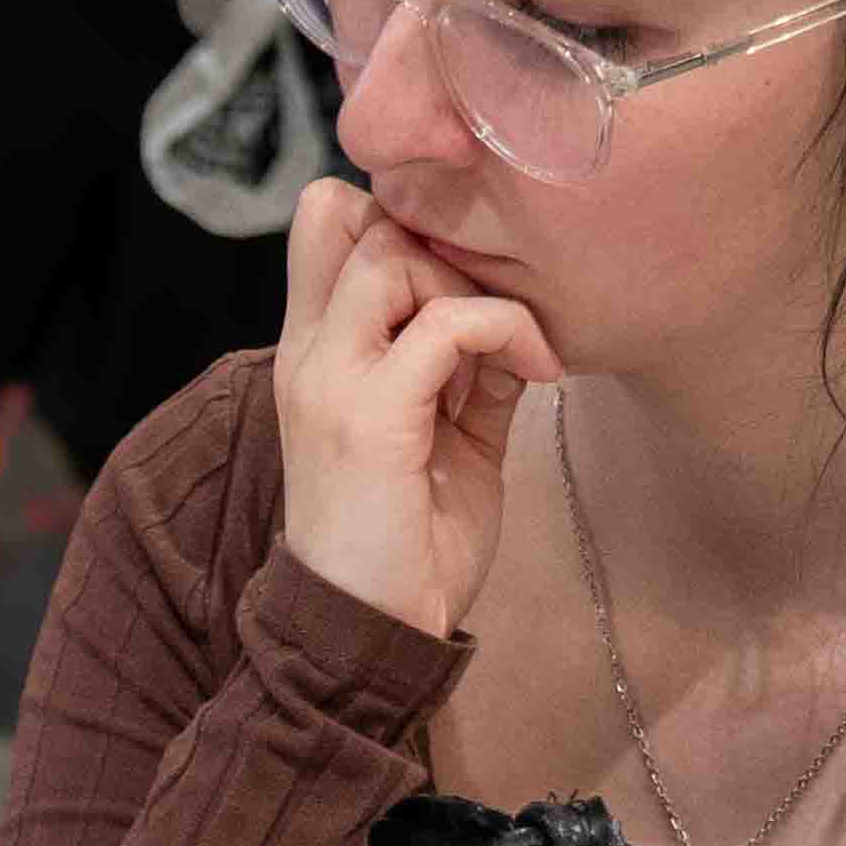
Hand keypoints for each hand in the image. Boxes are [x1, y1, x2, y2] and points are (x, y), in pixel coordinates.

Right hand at [269, 172, 560, 642]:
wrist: (371, 630)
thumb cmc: (407, 542)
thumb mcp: (444, 435)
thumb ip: (466, 369)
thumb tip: (514, 320)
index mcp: (314, 352)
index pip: (325, 220)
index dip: (398, 222)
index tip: (462, 280)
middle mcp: (308, 353)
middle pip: (355, 215)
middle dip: (442, 248)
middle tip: (491, 314)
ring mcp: (330, 380)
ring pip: (394, 257)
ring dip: (470, 289)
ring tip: (511, 350)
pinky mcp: (369, 415)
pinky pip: (447, 324)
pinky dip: (506, 331)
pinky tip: (537, 374)